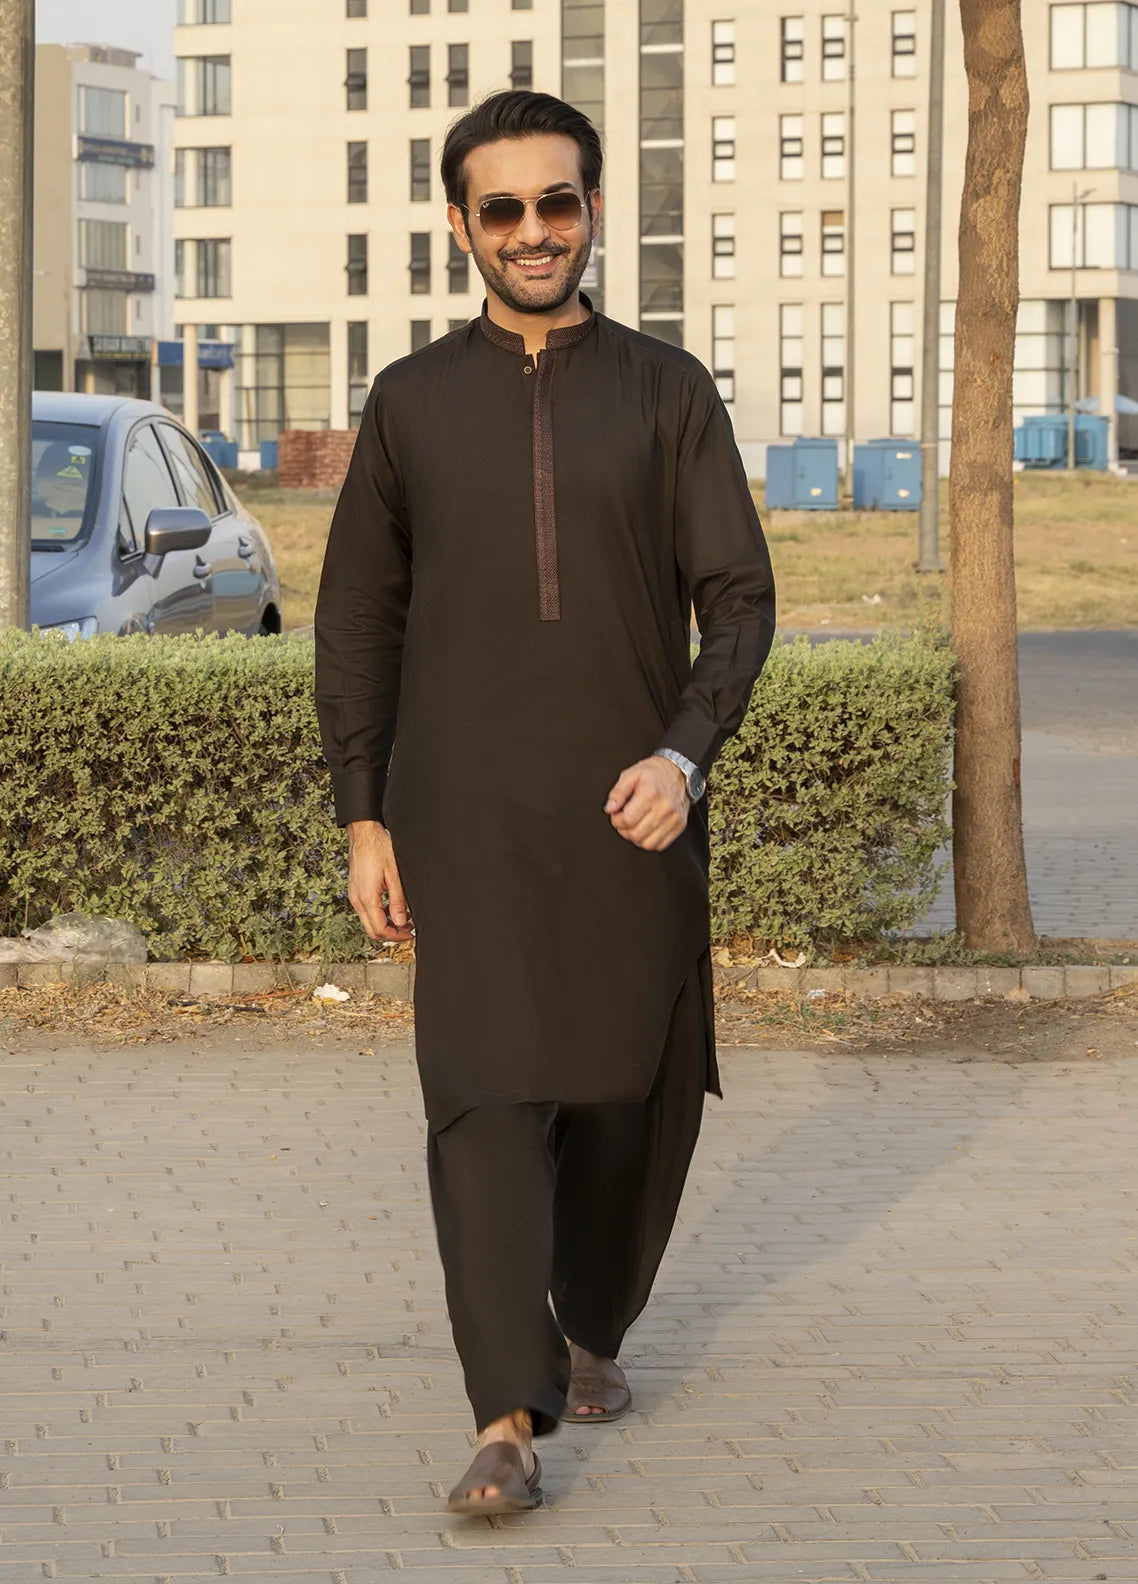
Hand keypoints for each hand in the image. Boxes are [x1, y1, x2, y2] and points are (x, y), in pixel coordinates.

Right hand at [347, 820, 414, 941]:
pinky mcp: (356, 891)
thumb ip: (397, 900)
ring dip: (386, 925)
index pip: (380, 929)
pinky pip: (366, 911)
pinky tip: (392, 908)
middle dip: (391, 934)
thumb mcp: (394, 875)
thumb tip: (401, 922)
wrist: (363, 835)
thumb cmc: (379, 849)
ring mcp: (354, 896)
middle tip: (409, 931)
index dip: (396, 936)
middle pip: (372, 930)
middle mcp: (357, 900)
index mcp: (367, 898)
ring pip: (368, 922)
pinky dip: (379, 915)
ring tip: (404, 919)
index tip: (411, 934)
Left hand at [604, 755, 690, 851]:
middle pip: (636, 834)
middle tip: (624, 820)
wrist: (679, 772)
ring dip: (636, 838)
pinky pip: (660, 845)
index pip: (627, 820)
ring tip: (634, 826)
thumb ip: (617, 792)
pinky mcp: (679, 826)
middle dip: (624, 830)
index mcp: (650, 794)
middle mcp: (664, 807)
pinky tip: (646, 830)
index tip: (616, 815)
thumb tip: (610, 808)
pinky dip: (649, 841)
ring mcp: (673, 818)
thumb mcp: (631, 775)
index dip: (616, 821)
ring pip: (647, 844)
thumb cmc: (655, 773)